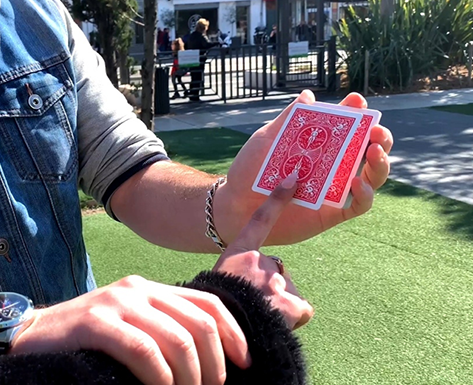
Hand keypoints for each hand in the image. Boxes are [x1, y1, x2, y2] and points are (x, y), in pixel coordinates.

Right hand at [11, 275, 250, 384]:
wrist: (29, 336)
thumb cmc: (85, 341)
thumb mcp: (130, 327)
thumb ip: (162, 330)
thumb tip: (208, 360)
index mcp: (150, 289)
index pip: (208, 303)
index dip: (234, 333)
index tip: (246, 364)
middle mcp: (137, 289)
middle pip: (200, 324)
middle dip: (216, 365)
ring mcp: (116, 303)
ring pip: (177, 340)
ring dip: (191, 379)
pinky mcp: (96, 322)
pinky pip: (143, 350)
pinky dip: (161, 378)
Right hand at [213, 173, 313, 328]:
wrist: (221, 336)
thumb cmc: (215, 313)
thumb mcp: (216, 285)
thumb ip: (239, 276)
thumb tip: (256, 287)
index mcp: (237, 255)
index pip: (259, 221)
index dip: (277, 200)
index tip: (293, 180)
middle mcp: (258, 262)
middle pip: (274, 271)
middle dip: (270, 288)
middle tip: (253, 305)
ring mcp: (277, 280)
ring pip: (287, 293)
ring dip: (279, 306)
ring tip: (261, 319)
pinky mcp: (293, 302)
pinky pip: (301, 310)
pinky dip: (293, 319)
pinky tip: (278, 325)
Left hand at [216, 90, 393, 244]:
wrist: (236, 205)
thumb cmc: (249, 170)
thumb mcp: (266, 140)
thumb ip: (288, 120)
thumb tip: (308, 96)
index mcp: (321, 144)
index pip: (348, 126)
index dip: (358, 113)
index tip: (357, 102)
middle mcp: (334, 165)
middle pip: (369, 148)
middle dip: (380, 137)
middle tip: (376, 131)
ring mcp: (336, 188)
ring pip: (372, 175)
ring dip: (381, 163)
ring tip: (374, 152)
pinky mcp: (334, 213)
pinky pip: (360, 204)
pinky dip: (365, 194)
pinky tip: (356, 183)